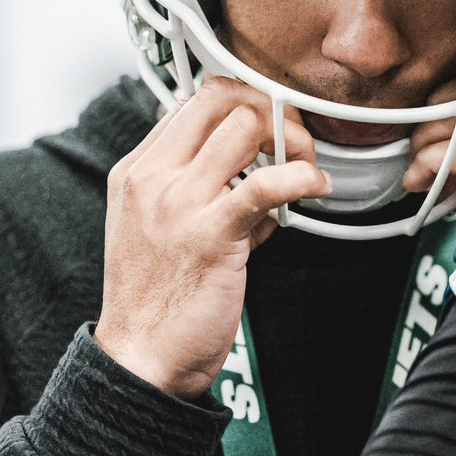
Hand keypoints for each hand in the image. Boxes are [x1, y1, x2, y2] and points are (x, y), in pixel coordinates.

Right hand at [95, 78, 328, 398]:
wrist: (141, 358)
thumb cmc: (154, 299)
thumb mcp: (160, 228)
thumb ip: (203, 191)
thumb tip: (259, 174)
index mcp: (138, 171)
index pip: (195, 101)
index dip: (244, 103)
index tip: (270, 126)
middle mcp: (153, 178)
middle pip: (220, 98)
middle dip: (269, 107)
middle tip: (292, 140)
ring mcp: (179, 203)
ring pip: (245, 126)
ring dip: (290, 139)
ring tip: (305, 166)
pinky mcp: (212, 234)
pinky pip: (266, 184)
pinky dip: (302, 176)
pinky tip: (316, 186)